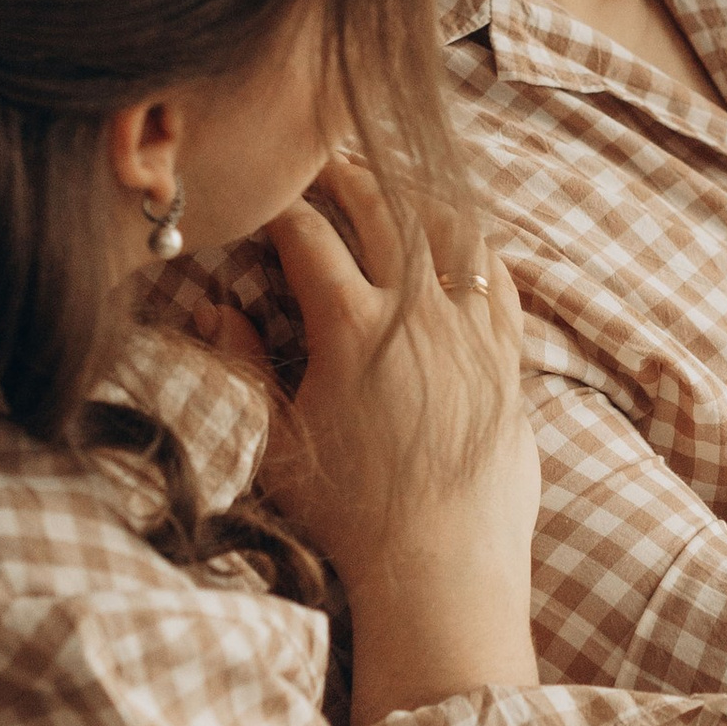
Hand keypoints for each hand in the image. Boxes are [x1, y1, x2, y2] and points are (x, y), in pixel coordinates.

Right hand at [259, 163, 541, 721]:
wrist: (440, 569)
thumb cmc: (349, 516)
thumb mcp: (276, 443)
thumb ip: (244, 368)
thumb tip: (217, 311)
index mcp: (351, 323)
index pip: (306, 235)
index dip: (279, 203)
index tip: (264, 188)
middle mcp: (417, 311)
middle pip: (384, 211)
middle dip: (351, 173)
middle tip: (329, 156)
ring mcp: (472, 333)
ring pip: (453, 234)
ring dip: (422, 200)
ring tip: (400, 186)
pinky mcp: (509, 363)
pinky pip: (501, 284)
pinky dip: (479, 254)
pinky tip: (467, 250)